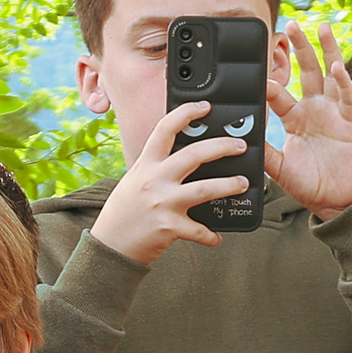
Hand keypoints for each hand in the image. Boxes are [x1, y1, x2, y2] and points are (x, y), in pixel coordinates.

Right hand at [90, 99, 249, 265]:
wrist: (109, 246)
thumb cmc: (123, 212)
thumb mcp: (134, 180)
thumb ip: (155, 168)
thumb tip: (185, 159)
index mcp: (146, 164)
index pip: (165, 128)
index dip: (187, 113)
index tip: (205, 106)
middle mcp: (154, 180)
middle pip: (195, 154)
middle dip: (223, 147)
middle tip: (239, 146)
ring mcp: (162, 203)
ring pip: (205, 189)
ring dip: (229, 185)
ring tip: (243, 183)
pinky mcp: (169, 227)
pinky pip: (199, 230)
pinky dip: (211, 236)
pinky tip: (217, 237)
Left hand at [262, 16, 351, 217]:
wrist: (334, 202)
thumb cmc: (308, 185)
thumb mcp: (278, 168)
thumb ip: (261, 151)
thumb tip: (236, 139)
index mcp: (295, 118)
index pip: (279, 93)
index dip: (269, 81)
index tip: (257, 68)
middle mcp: (314, 110)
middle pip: (307, 71)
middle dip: (300, 48)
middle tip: (290, 25)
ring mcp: (333, 113)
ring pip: (330, 75)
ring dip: (326, 50)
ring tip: (321, 26)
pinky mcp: (349, 122)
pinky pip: (347, 97)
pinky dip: (342, 81)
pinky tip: (336, 65)